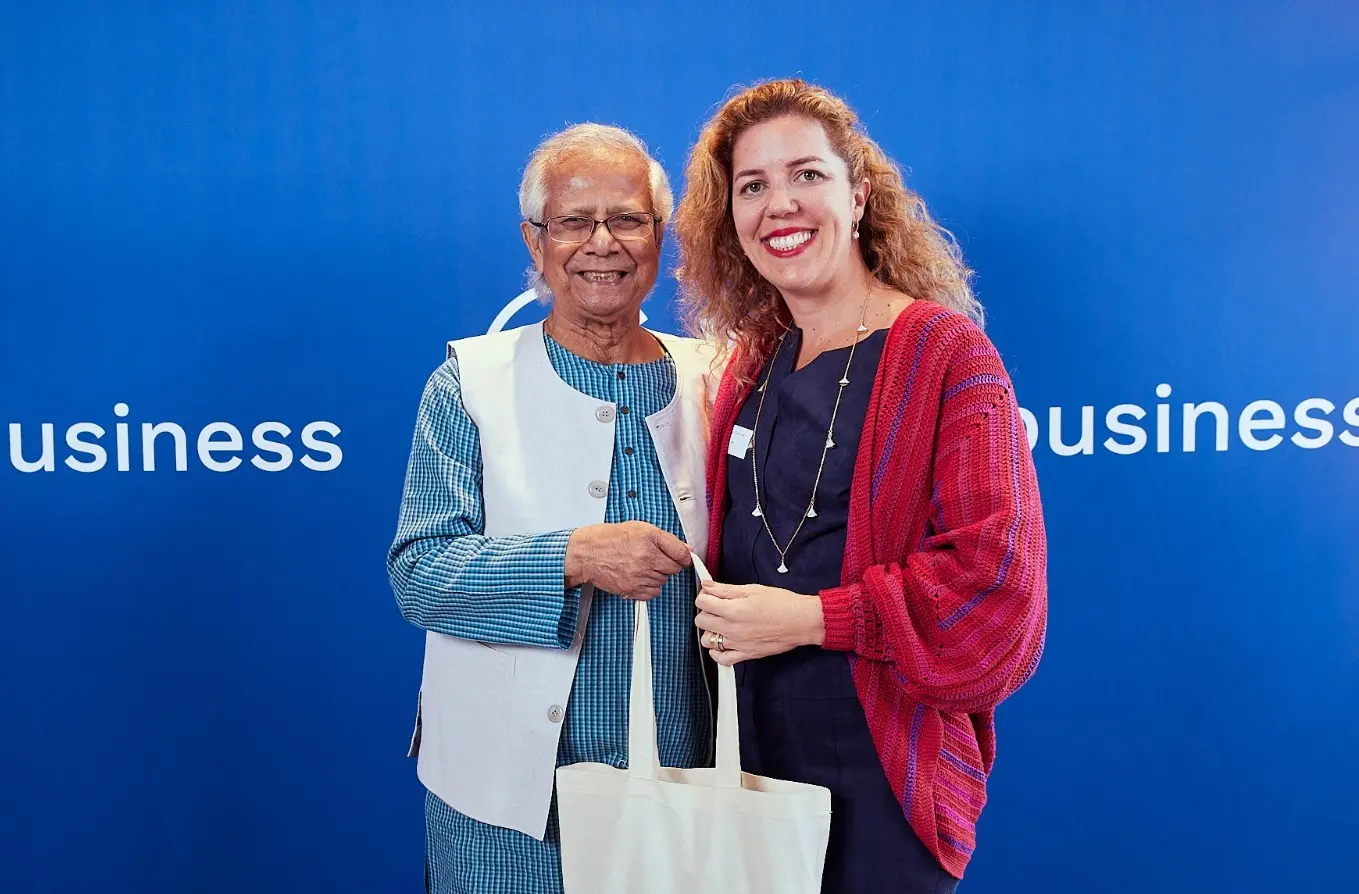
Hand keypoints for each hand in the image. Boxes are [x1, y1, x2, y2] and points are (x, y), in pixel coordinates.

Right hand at [564, 522, 691, 599]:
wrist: (586, 554)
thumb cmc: (609, 539)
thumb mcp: (639, 528)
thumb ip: (665, 539)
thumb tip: (685, 549)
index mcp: (650, 539)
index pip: (681, 553)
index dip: (684, 556)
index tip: (682, 558)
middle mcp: (646, 558)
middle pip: (673, 569)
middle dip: (667, 564)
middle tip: (654, 558)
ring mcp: (639, 576)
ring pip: (663, 581)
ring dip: (657, 575)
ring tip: (642, 566)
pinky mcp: (632, 589)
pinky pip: (653, 593)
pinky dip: (649, 587)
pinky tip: (639, 577)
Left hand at [695, 580, 825, 665]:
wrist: (802, 621)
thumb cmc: (782, 604)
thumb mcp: (753, 590)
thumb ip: (726, 589)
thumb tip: (707, 585)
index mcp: (733, 609)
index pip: (702, 602)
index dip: (705, 595)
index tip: (711, 594)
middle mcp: (732, 629)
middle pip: (700, 621)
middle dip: (706, 611)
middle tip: (718, 607)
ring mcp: (738, 644)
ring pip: (707, 641)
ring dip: (711, 631)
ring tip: (722, 624)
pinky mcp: (746, 655)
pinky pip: (721, 659)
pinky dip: (718, 652)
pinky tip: (725, 641)